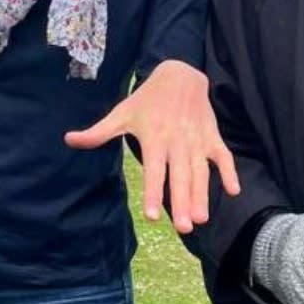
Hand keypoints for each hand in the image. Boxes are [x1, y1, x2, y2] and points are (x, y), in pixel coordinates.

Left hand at [64, 59, 238, 234]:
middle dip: (181, 202)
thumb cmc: (147, 99)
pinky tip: (234, 191)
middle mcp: (178, 142)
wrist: (180, 74)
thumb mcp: (122, 112)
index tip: (150, 216)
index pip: (154, 170)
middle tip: (183, 228)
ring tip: (201, 218)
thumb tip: (69, 140)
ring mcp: (197, 140)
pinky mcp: (212, 137)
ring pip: (201, 172)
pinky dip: (230, 172)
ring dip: (202, 195)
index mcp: (155, 138)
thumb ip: (98, 132)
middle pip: (180, 177)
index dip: (152, 192)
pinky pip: (223, 156)